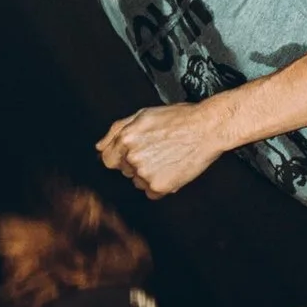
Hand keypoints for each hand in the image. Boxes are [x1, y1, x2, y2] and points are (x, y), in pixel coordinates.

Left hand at [97, 101, 228, 198]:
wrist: (207, 129)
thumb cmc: (179, 119)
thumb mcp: (143, 114)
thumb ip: (116, 130)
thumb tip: (99, 146)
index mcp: (126, 139)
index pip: (108, 159)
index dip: (120, 156)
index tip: (134, 153)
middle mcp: (132, 158)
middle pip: (125, 170)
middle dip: (136, 163)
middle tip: (158, 150)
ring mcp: (145, 174)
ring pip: (138, 182)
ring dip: (148, 174)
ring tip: (167, 157)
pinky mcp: (159, 187)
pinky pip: (151, 192)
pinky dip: (160, 184)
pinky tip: (172, 168)